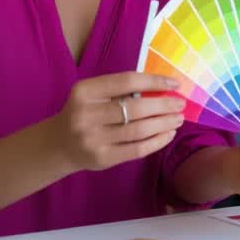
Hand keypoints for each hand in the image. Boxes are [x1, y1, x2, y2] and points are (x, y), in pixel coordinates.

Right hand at [51, 72, 184, 171]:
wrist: (59, 145)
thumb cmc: (84, 113)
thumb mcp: (92, 95)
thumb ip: (119, 90)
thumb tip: (162, 87)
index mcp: (85, 91)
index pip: (126, 81)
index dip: (154, 81)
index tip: (175, 83)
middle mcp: (86, 114)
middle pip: (135, 108)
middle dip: (164, 105)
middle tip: (180, 104)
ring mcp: (93, 139)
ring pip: (139, 130)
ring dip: (164, 123)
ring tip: (177, 118)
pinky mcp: (102, 158)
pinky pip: (137, 149)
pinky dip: (157, 141)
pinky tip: (168, 134)